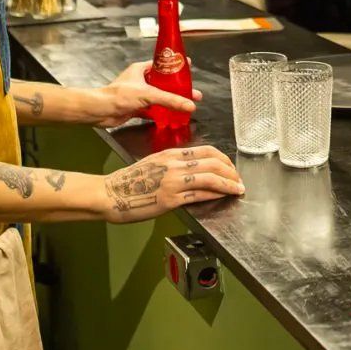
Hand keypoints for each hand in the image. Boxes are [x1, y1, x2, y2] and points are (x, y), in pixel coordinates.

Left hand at [93, 60, 200, 126]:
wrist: (101, 111)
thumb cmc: (119, 96)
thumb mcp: (148, 94)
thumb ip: (170, 100)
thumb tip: (189, 104)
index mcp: (141, 69)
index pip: (162, 65)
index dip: (175, 67)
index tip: (188, 69)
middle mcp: (140, 81)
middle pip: (164, 83)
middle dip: (177, 88)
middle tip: (192, 93)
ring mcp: (138, 95)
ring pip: (159, 97)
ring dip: (170, 102)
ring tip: (185, 105)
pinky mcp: (135, 107)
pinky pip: (152, 110)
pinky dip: (161, 113)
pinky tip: (172, 117)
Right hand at [101, 145, 243, 222]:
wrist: (111, 193)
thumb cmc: (130, 181)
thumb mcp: (154, 163)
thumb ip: (174, 164)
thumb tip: (193, 170)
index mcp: (171, 154)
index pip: (206, 151)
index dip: (223, 159)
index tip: (230, 167)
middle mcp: (174, 164)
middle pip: (212, 163)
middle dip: (231, 172)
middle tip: (239, 179)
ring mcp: (173, 181)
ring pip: (210, 178)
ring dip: (228, 184)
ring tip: (237, 189)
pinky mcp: (170, 199)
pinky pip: (198, 194)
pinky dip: (214, 194)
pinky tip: (222, 196)